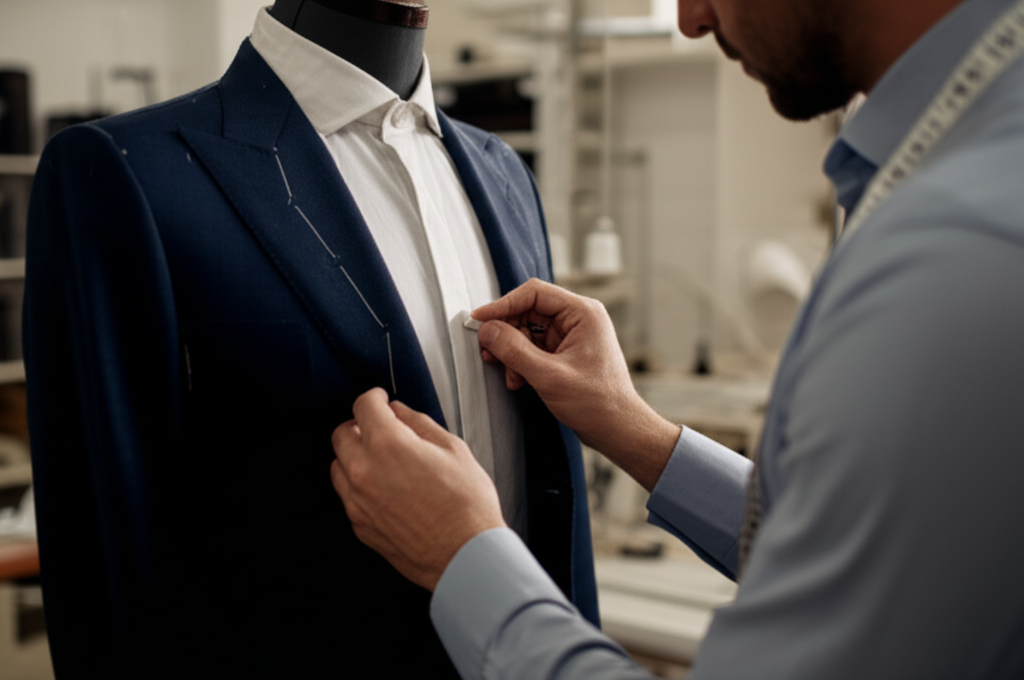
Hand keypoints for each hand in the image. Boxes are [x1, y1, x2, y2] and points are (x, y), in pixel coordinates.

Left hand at [331, 388, 505, 590]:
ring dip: (354, 455)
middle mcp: (364, 472)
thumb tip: (400, 412)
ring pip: (338, 466)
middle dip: (360, 425)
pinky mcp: (360, 525)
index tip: (380, 399)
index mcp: (388, 445)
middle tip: (380, 428)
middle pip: (341, 434)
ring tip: (382, 459)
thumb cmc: (467, 505)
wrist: (465, 555)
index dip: (374, 397)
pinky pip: (347, 496)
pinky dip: (359, 484)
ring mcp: (358, 502)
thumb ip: (419, 424)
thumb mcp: (453, 449)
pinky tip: (384, 487)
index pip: (363, 406)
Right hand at [472, 279, 679, 489]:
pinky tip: (518, 380)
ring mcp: (571, 336)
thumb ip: (515, 350)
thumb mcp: (549, 376)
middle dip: (506, 333)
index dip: (502, 304)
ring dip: (512, 352)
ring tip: (509, 374)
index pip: (534, 294)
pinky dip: (520, 362)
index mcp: (582, 313)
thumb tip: (487, 330)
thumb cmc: (597, 403)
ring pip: (527, 331)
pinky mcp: (564, 353)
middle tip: (489, 352)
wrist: (617, 429)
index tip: (479, 319)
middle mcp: (578, 319)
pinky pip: (533, 348)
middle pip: (528, 311)